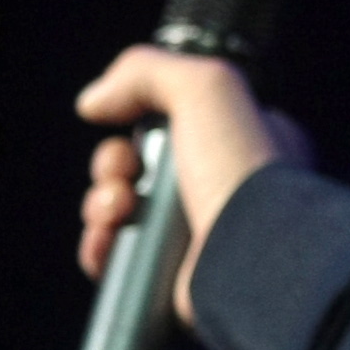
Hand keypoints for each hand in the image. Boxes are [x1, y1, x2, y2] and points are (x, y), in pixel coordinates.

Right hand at [75, 49, 313, 324]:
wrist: (254, 259)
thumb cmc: (244, 171)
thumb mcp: (206, 88)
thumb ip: (149, 72)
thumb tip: (95, 100)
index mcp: (243, 141)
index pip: (175, 122)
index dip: (140, 121)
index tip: (127, 121)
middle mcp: (222, 187)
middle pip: (138, 166)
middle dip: (112, 165)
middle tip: (123, 174)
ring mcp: (198, 235)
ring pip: (121, 212)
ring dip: (101, 204)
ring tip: (117, 210)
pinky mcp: (172, 278)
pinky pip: (117, 258)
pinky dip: (101, 248)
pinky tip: (107, 241)